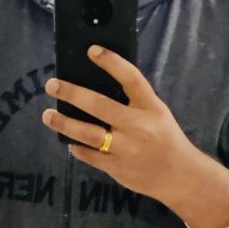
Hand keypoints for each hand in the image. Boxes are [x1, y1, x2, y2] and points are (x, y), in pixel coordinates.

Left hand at [42, 46, 196, 202]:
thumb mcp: (157, 114)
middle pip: (100, 106)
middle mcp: (139, 126)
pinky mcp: (118, 168)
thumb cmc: (165, 138)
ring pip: (89, 134)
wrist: (180, 176)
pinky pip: (91, 156)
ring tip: (48, 115)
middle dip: (72, 94)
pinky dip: (78, 148)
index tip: (92, 50)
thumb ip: (134, 102)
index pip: (131, 79)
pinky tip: (68, 141)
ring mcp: (127, 149)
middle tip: (52, 85)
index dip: (112, 62)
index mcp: (151, 108)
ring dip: (65, 123)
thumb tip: (96, 86)